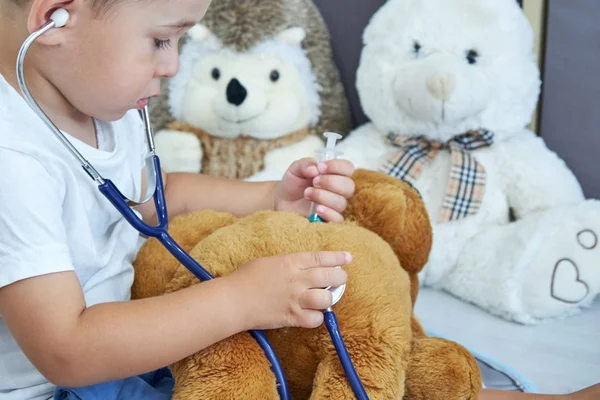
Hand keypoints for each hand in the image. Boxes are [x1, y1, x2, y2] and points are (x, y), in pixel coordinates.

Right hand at [226, 251, 350, 329]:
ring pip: (326, 298)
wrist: (233, 300)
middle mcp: (297, 279)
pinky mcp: (291, 317)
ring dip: (329, 298)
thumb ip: (287, 263)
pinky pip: (315, 319)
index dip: (337, 258)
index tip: (348, 258)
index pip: (320, 257)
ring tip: (325, 298)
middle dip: (340, 278)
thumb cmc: (245, 278)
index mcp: (290, 262)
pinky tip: (311, 315)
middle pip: (330, 276)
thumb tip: (301, 267)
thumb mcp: (268, 262)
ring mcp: (295, 299)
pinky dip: (316, 318)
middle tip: (340, 279)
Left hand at [273, 158, 354, 222]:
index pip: (348, 168)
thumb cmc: (294, 183)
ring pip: (341, 202)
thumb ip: (305, 164)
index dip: (337, 166)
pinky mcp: (330, 220)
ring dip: (323, 196)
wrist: (283, 201)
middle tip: (314, 181)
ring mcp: (336, 206)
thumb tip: (315, 169)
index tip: (320, 167)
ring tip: (307, 193)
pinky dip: (328, 213)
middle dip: (330, 182)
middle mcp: (339, 190)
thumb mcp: (295, 169)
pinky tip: (317, 209)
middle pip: (349, 186)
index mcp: (335, 174)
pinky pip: (338, 219)